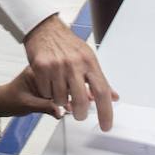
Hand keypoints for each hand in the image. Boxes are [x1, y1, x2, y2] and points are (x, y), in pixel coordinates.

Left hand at [0, 67, 66, 118]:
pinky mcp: (46, 85)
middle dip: (68, 93)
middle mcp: (41, 72)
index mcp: (35, 71)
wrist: (2, 102)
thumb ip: (44, 107)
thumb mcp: (28, 104)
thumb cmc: (10, 100)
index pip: (56, 76)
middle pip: (61, 80)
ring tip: (69, 107)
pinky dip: (62, 98)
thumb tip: (60, 112)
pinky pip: (58, 90)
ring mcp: (44, 78)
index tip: (72, 100)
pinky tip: (66, 105)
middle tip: (72, 106)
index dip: (65, 88)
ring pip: (61, 85)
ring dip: (66, 96)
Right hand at [24, 15, 117, 130]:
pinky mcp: (41, 68)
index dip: (106, 112)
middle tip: (79, 113)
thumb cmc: (67, 44)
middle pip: (81, 101)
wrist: (45, 29)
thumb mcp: (88, 58)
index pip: (102, 91)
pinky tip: (50, 81)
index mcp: (89, 62)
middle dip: (81, 113)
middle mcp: (74, 64)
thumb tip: (113, 97)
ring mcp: (57, 66)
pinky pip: (46, 93)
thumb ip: (100, 79)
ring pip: (61, 100)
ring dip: (62, 101)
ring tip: (61, 89)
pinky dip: (48, 93)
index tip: (106, 125)